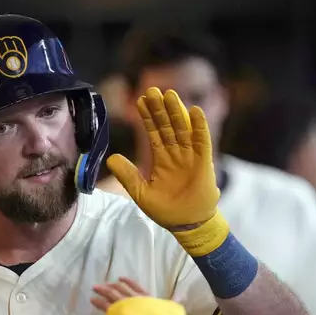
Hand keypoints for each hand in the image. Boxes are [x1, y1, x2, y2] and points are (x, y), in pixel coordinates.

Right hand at [91, 277, 148, 311]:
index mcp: (118, 314)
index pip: (105, 306)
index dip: (98, 302)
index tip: (91, 299)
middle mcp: (125, 302)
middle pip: (112, 294)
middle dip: (102, 290)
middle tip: (94, 287)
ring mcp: (136, 297)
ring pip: (121, 288)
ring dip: (112, 285)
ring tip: (106, 284)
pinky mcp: (145, 295)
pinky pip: (135, 285)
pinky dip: (127, 281)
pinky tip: (121, 278)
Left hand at [106, 87, 219, 229]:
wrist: (187, 224)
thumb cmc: (166, 210)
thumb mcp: (141, 193)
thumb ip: (128, 175)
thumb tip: (111, 157)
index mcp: (162, 159)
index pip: (153, 133)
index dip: (147, 117)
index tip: (139, 101)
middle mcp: (176, 154)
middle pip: (167, 126)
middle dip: (160, 109)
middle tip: (152, 90)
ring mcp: (191, 157)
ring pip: (182, 129)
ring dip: (177, 112)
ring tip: (170, 94)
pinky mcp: (204, 163)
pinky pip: (202, 141)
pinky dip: (199, 126)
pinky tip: (194, 111)